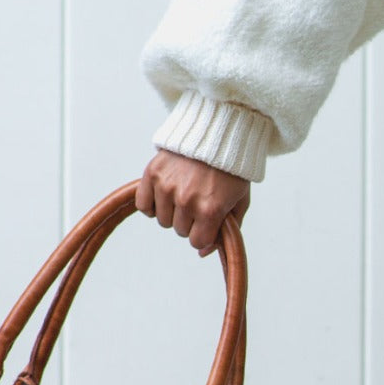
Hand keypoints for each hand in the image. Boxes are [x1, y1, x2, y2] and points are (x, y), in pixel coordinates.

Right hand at [136, 149, 250, 255]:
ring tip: (183, 191)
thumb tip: (202, 252)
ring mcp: (167, 187)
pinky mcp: (152, 173)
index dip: (203, 233)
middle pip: (179, 231)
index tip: (208, 220)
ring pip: (161, 220)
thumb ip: (226, 231)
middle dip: (190, 220)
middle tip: (198, 198)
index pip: (196, 242)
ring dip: (171, 211)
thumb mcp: (239, 201)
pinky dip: (151, 202)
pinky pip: (143, 205)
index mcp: (210, 209)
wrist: (217, 132)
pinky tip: (164, 193)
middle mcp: (186, 200)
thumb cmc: (231, 169)